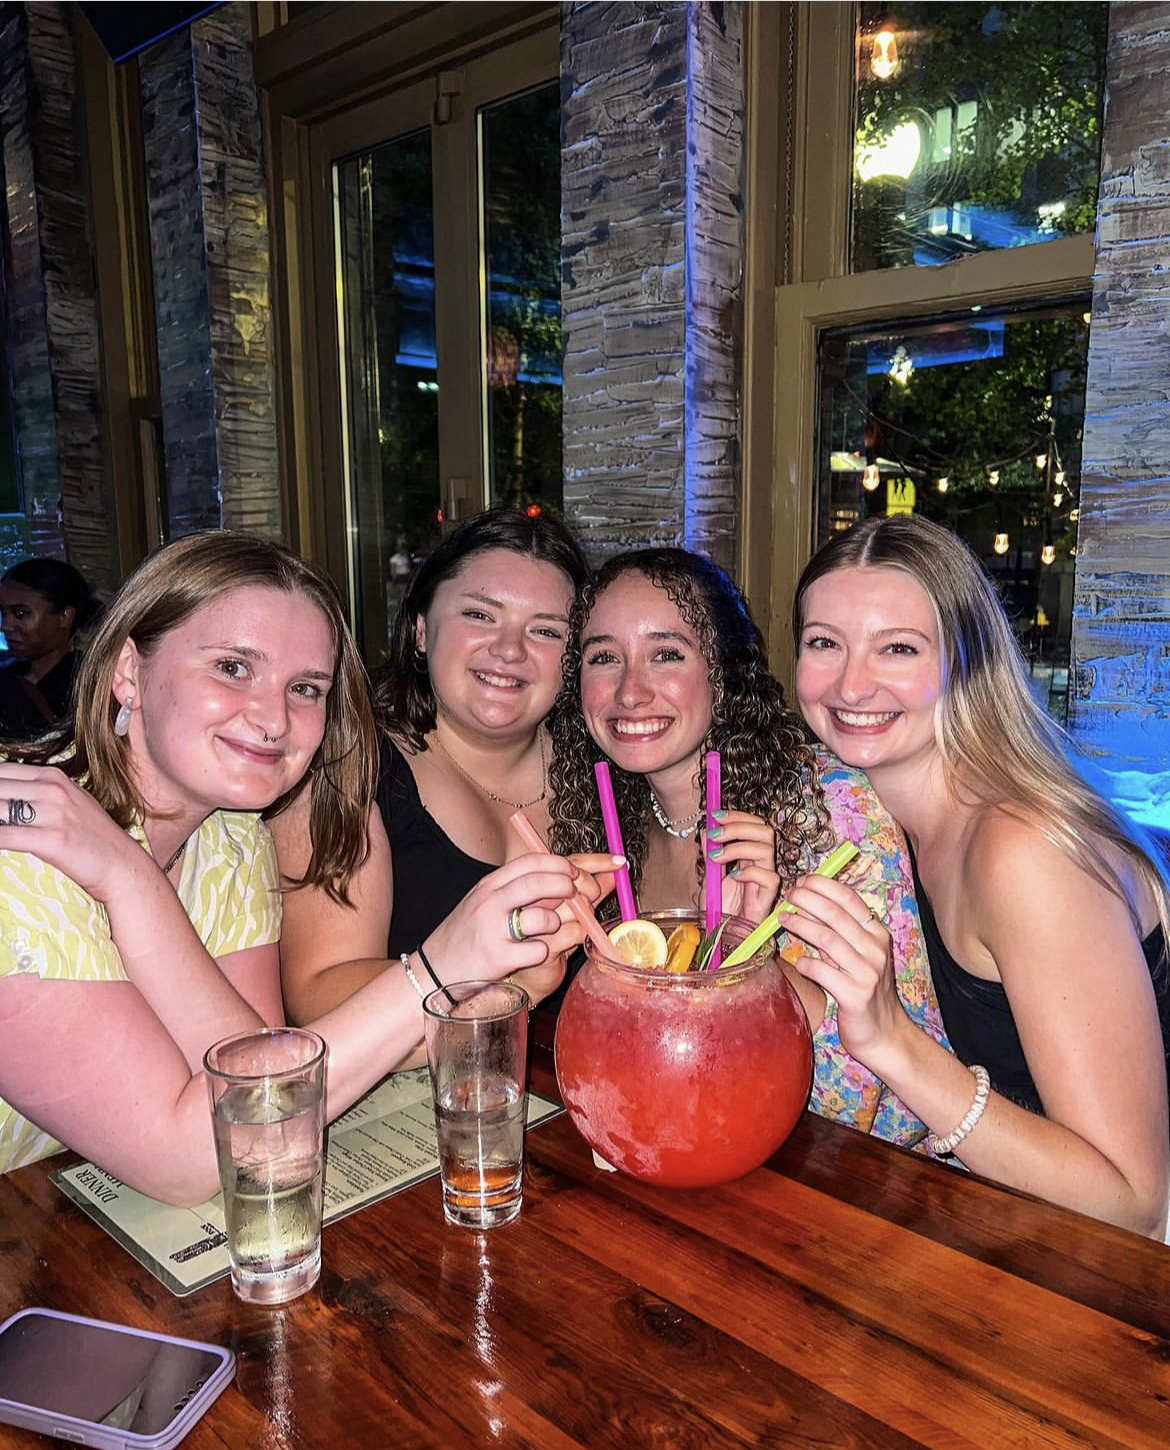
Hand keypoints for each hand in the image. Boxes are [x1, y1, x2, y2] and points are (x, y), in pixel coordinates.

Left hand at [0, 763, 147, 901]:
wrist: (122, 865)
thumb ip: (38, 795)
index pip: (3, 771)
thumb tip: (6, 797)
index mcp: (55, 778)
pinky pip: (6, 836)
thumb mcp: (69, 804)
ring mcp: (53, 814)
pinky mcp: (52, 840)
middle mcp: (53, 790)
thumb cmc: (93, 838)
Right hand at [420, 852, 584, 989]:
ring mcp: (492, 931)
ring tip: (552, 929)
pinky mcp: (497, 958)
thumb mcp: (484, 902)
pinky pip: (538, 951)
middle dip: (565, 886)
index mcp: (489, 885)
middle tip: (576, 894)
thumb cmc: (466, 935)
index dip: (558, 864)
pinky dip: (545, 951)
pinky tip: (538, 953)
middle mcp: (489, 903)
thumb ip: (516, 890)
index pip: (530, 862)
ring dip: (557, 922)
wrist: (434, 970)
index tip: (573, 871)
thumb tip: (559, 881)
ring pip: (541, 918)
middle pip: (537, 883)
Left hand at [708, 810, 779, 923]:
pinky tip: (734, 877)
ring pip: (766, 849)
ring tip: (717, 858)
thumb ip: (711, 853)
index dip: (737, 816)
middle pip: (765, 830)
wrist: (723, 934)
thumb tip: (706, 830)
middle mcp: (761, 864)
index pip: (754, 825)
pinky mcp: (769, 897)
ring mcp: (766, 879)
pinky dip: (750, 872)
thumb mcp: (710, 875)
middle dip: (738, 826)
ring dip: (737, 847)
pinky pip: (770, 877)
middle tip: (715, 834)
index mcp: (749, 855)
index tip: (715, 815)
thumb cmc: (720, 908)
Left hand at [778, 874, 907, 1065]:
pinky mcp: (856, 995)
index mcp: (878, 934)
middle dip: (808, 899)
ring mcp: (868, 972)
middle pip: (835, 914)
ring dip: (801, 925)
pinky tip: (797, 962)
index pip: (850, 899)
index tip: (803, 881)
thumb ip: (835, 932)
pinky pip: (823, 972)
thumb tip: (805, 905)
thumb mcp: (854, 955)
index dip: (824, 886)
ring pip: (827, 939)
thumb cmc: (863, 988)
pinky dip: (806, 964)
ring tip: (783, 918)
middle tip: (788, 895)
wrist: (884, 1032)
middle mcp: (875, 949)